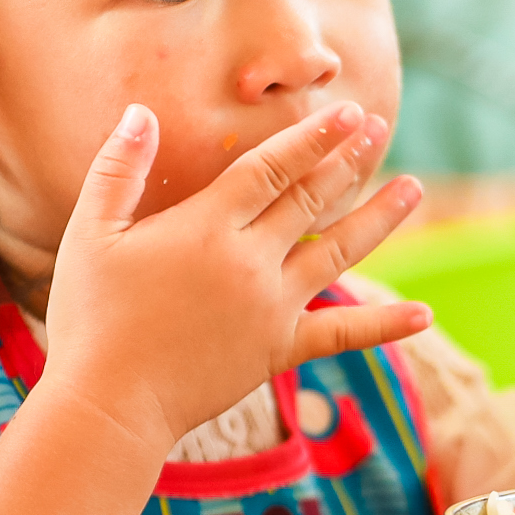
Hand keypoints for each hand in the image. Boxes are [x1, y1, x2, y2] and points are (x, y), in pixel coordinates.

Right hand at [0, 102, 428, 514]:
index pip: (272, 169)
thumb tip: (141, 112)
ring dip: (379, 218)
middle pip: (312, 200)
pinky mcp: (280, 350)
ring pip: (338, 252)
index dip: (312, 138)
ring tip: (413, 188)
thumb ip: (119, 169)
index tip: (346, 111)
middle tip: (377, 125)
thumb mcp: (91, 234)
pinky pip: (343, 334)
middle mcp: (251, 262)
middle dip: (348, 160)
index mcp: (207, 228)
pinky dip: (386, 325)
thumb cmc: (91, 318)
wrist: (110, 403)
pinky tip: (424, 314)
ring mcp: (272, 308)